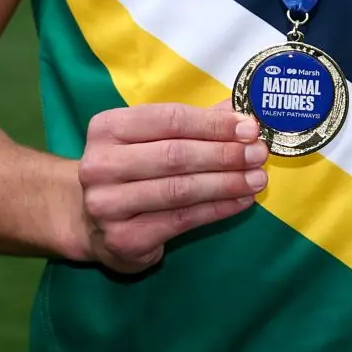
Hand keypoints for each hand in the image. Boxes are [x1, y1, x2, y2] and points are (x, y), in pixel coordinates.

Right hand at [74, 100, 266, 274]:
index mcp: (107, 128)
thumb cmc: (132, 171)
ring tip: (258, 178)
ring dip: (227, 183)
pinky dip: (217, 209)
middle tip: (259, 154)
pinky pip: (181, 219)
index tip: (249, 129)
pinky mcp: (123, 237)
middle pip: (176, 155)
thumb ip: (194, 124)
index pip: (170, 119)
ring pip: (180, 190)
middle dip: (225, 154)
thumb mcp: (152, 139)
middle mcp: (101, 165)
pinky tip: (241, 201)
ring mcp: (108, 204)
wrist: (92, 222)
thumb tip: (243, 114)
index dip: (213, 124)